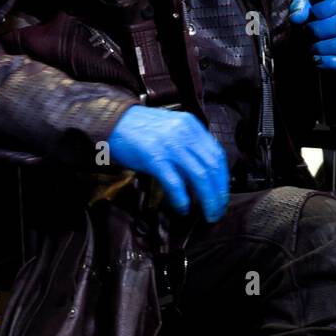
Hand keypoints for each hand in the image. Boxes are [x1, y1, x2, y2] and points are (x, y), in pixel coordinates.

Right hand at [107, 105, 229, 220]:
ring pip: (200, 175)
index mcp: (191, 125)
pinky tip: (183, 208)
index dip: (223, 178)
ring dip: (207, 198)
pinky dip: (182, 198)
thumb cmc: (140, 129)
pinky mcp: (154, 158)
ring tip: (208, 214)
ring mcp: (170, 145)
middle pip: (212, 166)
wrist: (111, 120)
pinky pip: (175, 182)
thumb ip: (188, 144)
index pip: (217, 154)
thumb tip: (203, 171)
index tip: (223, 194)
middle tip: (218, 210)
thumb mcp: (171, 128)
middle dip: (219, 192)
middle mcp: (185, 133)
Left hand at [289, 0, 335, 70]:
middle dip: (321, 31)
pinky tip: (320, 61)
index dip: (324, 9)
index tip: (312, 15)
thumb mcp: (310, 3)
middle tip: (308, 34)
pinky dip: (334, 63)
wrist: (331, 33)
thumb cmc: (322, 13)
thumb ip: (301, 5)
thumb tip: (297, 17)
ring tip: (312, 48)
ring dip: (325, 48)